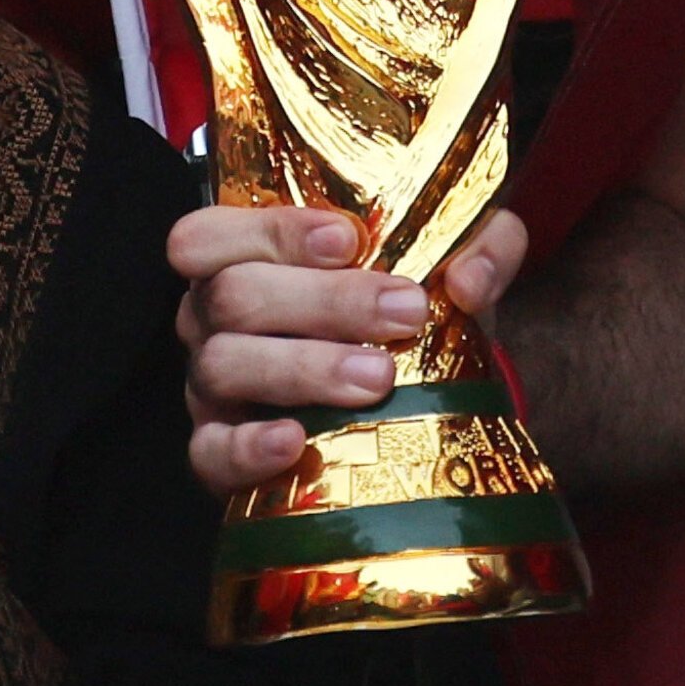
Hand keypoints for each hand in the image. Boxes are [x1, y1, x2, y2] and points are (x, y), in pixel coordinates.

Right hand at [170, 205, 527, 496]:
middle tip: (404, 313)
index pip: (211, 233)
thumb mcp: (442, 271)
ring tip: (378, 379)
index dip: (269, 230)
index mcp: (241, 263)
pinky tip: (294, 442)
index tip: (350, 239)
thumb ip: (476, 247)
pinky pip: (211, 452)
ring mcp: (208, 389)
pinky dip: (247, 446)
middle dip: (321, 300)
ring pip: (222, 365)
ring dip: (302, 367)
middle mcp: (211, 322)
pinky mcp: (216, 455)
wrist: (404, 416)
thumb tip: (470, 279)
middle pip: (231, 296)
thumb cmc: (400, 325)